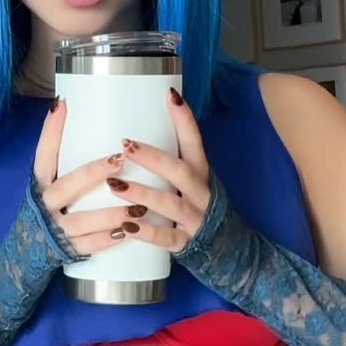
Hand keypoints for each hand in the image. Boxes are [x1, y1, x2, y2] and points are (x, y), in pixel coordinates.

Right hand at [32, 100, 151, 254]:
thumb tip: (70, 108)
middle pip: (66, 186)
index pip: (42, 153)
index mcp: (39, 183)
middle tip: (119, 159)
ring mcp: (54, 229)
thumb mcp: (47, 183)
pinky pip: (86, 247)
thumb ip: (61, 157)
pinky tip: (126, 233)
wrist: (25, 254)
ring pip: (81, 220)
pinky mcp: (64, 251)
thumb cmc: (47, 210)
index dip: (51, 131)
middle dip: (92, 173)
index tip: (64, 106)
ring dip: (110, 214)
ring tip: (138, 207)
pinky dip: (106, 241)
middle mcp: (44, 204)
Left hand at [106, 88, 214, 254]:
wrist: (230, 249)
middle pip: (180, 171)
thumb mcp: (192, 182)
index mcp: (201, 174)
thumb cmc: (199, 207)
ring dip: (143, 193)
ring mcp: (195, 219)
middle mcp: (201, 194)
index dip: (185, 120)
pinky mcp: (187, 243)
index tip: (171, 96)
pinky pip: (166, 238)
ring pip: (170, 203)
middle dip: (153, 158)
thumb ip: (169, 164)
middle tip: (126, 145)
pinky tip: (127, 227)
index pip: (195, 142)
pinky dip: (147, 232)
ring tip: (115, 186)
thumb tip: (134, 138)